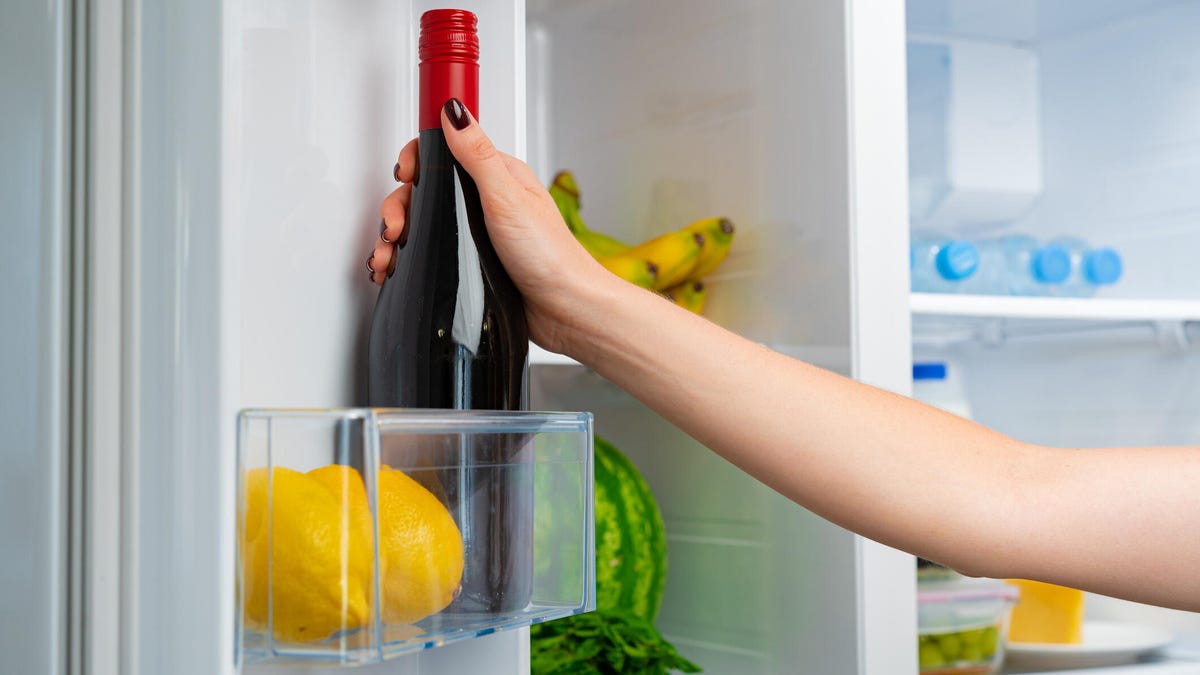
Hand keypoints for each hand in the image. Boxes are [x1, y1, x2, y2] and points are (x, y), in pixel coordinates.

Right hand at [371, 100, 612, 354]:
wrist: (564, 309)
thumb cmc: (549, 255)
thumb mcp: (507, 197)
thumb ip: (477, 154)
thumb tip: (454, 112)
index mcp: (496, 176)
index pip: (444, 152)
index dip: (417, 161)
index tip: (405, 175)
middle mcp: (485, 202)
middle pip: (425, 192)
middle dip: (400, 207)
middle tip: (396, 228)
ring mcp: (476, 233)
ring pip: (423, 225)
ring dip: (396, 237)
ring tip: (388, 255)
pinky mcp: (471, 262)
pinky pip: (431, 253)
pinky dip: (408, 259)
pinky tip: (395, 269)